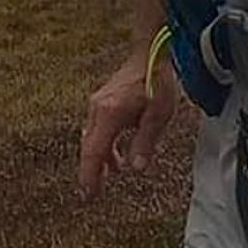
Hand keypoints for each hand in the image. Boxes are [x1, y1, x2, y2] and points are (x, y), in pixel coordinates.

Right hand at [78, 55, 178, 196]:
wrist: (150, 53)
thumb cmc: (156, 80)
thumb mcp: (158, 115)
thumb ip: (145, 142)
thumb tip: (135, 167)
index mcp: (109, 115)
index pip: (94, 152)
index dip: (89, 175)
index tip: (88, 194)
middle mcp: (97, 110)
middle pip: (90, 147)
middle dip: (91, 170)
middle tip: (93, 192)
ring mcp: (98, 104)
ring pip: (93, 138)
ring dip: (99, 157)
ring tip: (109, 173)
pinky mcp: (102, 101)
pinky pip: (98, 128)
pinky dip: (104, 144)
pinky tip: (115, 152)